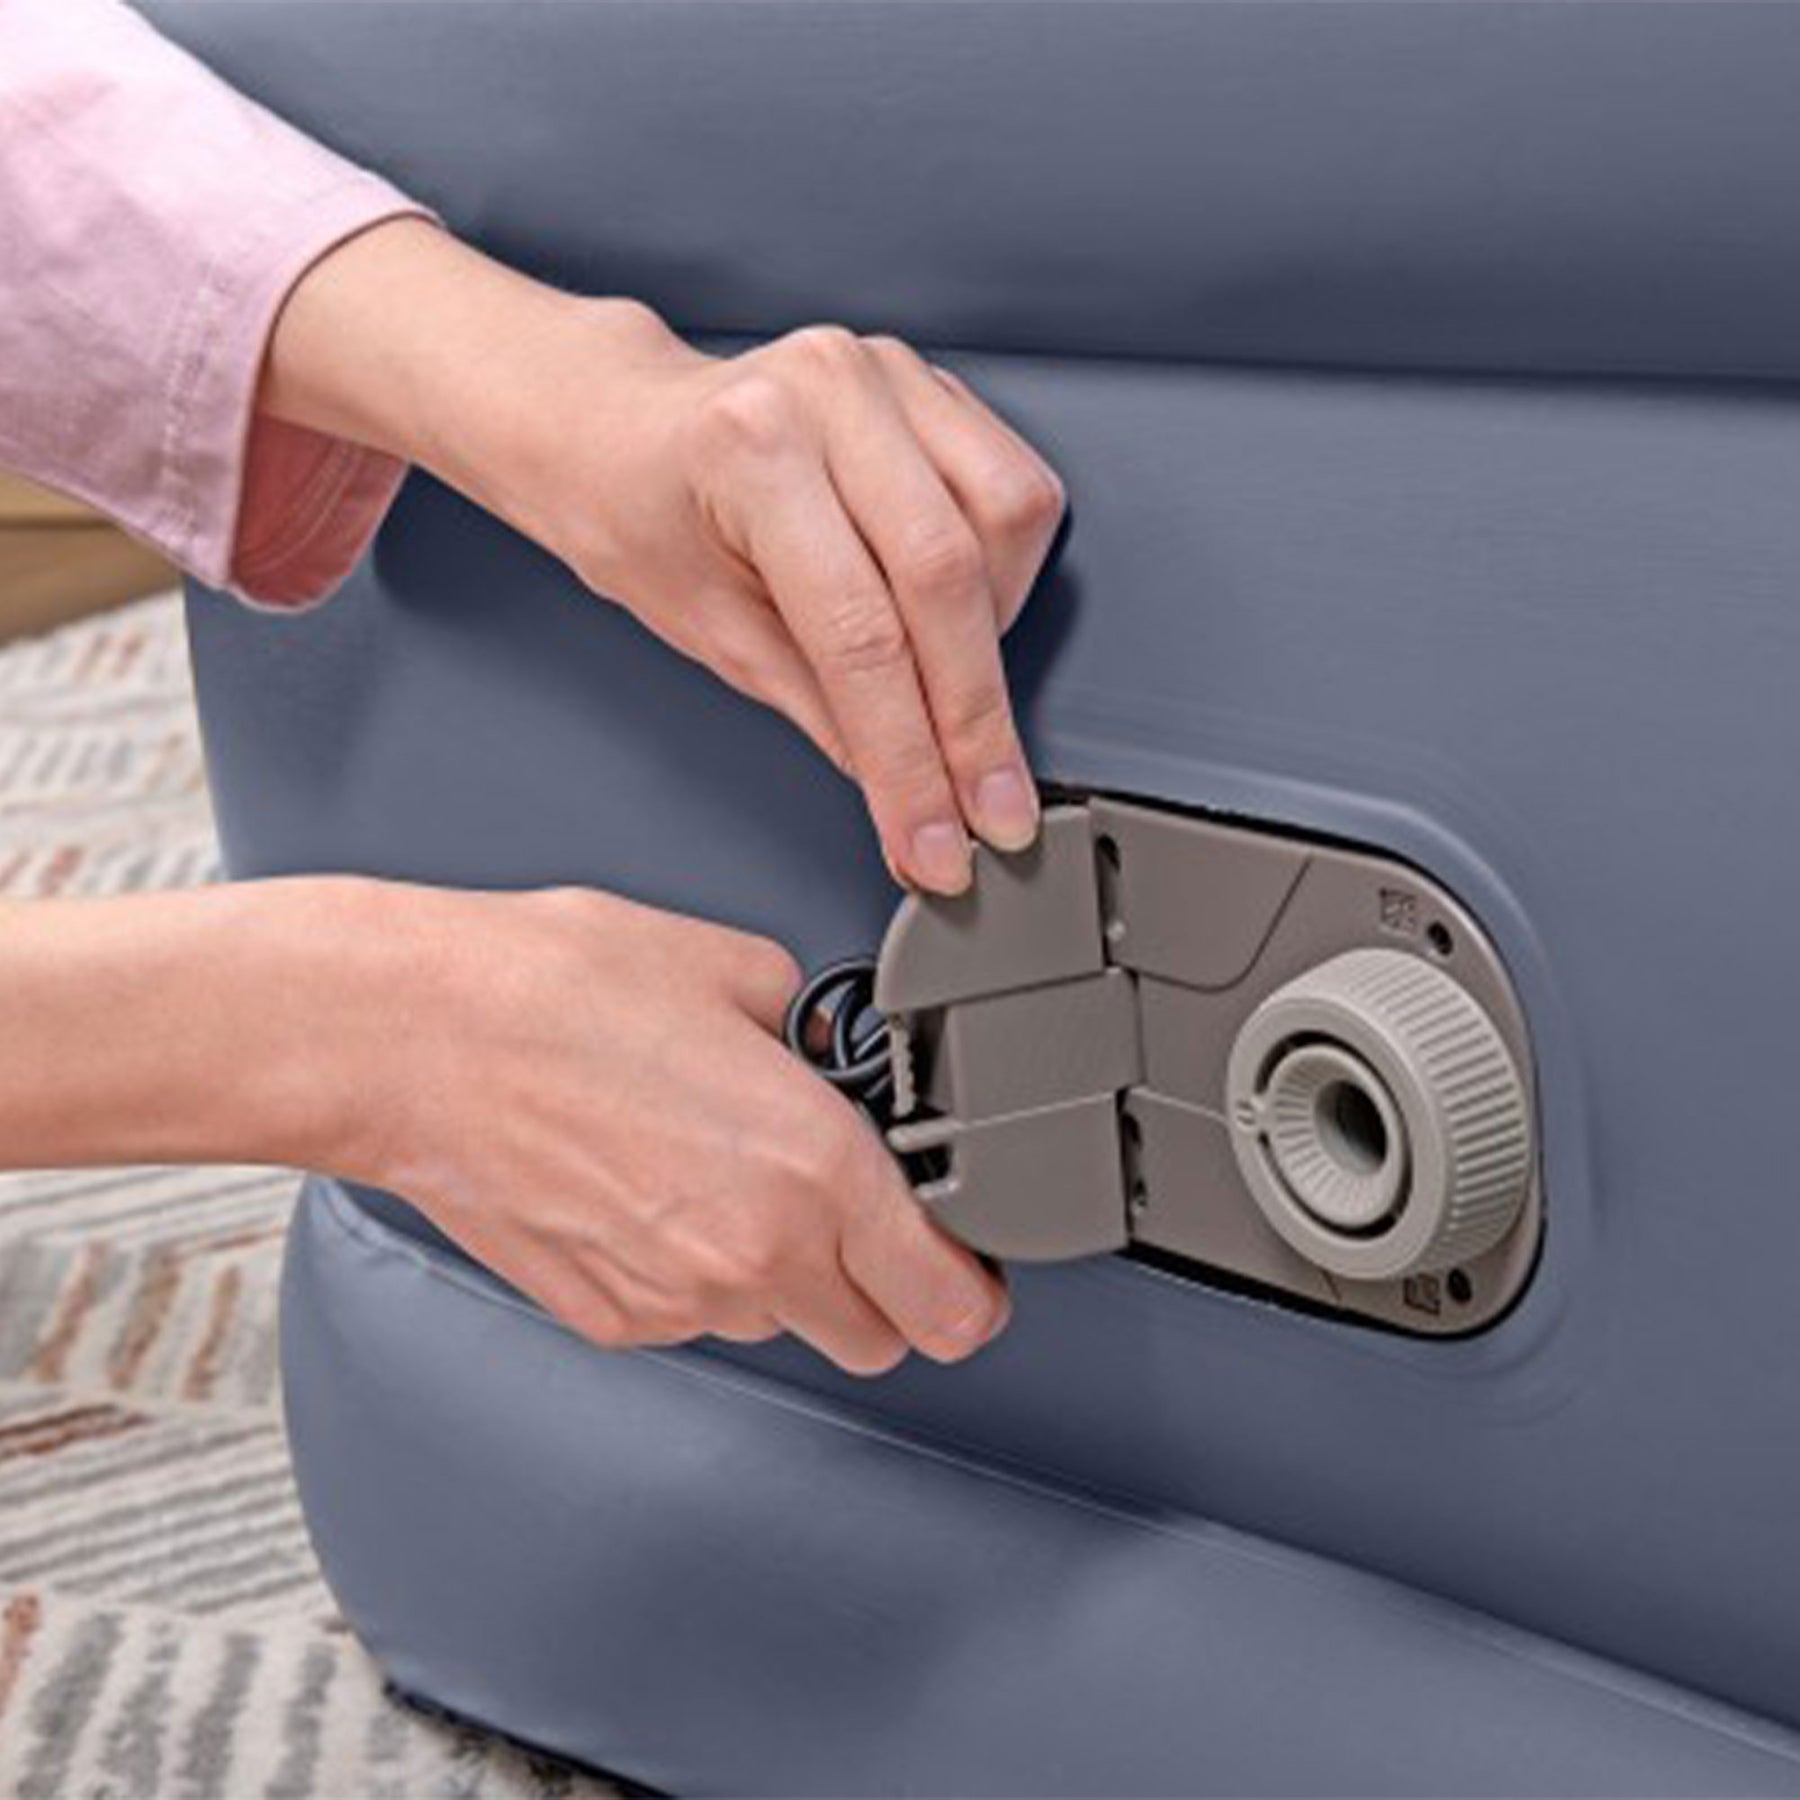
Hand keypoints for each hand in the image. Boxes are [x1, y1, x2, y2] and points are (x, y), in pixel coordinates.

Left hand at [259, 222, 1066, 893]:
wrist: (620, 433)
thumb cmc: (643, 519)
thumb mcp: (714, 636)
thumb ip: (825, 714)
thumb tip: (911, 798)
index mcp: (749, 452)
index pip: (861, 637)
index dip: (910, 758)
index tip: (938, 842)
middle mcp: (827, 394)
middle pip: (946, 584)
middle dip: (975, 724)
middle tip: (990, 814)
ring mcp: (885, 375)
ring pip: (1004, 528)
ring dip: (995, 639)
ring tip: (954, 693)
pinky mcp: (927, 383)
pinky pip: (1015, 490)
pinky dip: (1005, 574)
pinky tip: (965, 617)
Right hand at [333, 881, 1009, 1374]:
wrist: (411, 1039)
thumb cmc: (550, 990)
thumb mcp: (735, 967)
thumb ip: (813, 1035)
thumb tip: (826, 1058)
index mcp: (812, 1171)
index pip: (946, 1302)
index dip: (972, 1291)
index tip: (969, 1271)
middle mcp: (753, 1255)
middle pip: (878, 1338)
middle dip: (888, 1286)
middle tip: (863, 1214)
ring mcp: (676, 1299)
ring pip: (782, 1324)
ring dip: (789, 1274)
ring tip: (730, 1171)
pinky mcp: (608, 1315)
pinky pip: (695, 1315)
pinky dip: (703, 1272)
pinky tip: (660, 1187)